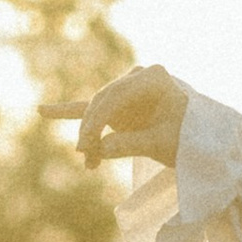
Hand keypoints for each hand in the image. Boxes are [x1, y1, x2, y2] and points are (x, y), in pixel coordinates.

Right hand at [74, 64, 190, 168]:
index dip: (97, 121)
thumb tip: (101, 149)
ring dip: (90, 137)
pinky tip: (41, 111)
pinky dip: (68, 112)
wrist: (200, 142)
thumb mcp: (164, 144)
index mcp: (154, 77)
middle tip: (86, 157)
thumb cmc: (190, 140)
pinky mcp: (118, 106)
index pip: (115, 96)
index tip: (87, 145)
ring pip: (96, 112)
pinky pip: (90, 108)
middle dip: (91, 131)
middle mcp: (137, 78)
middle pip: (102, 102)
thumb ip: (133, 144)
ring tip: (89, 164)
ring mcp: (126, 90)